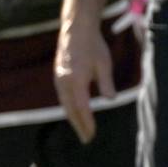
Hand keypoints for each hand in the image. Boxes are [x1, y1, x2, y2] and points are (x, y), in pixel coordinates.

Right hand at [53, 18, 114, 143]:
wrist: (76, 28)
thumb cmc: (93, 45)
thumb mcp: (104, 63)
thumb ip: (106, 83)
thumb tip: (110, 100)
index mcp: (76, 80)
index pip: (82, 108)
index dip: (87, 123)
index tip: (92, 135)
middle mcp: (64, 81)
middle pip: (70, 109)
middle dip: (78, 124)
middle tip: (86, 139)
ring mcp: (58, 77)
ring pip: (64, 103)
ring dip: (71, 116)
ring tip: (80, 128)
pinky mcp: (58, 73)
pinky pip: (61, 95)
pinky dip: (67, 106)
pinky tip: (73, 109)